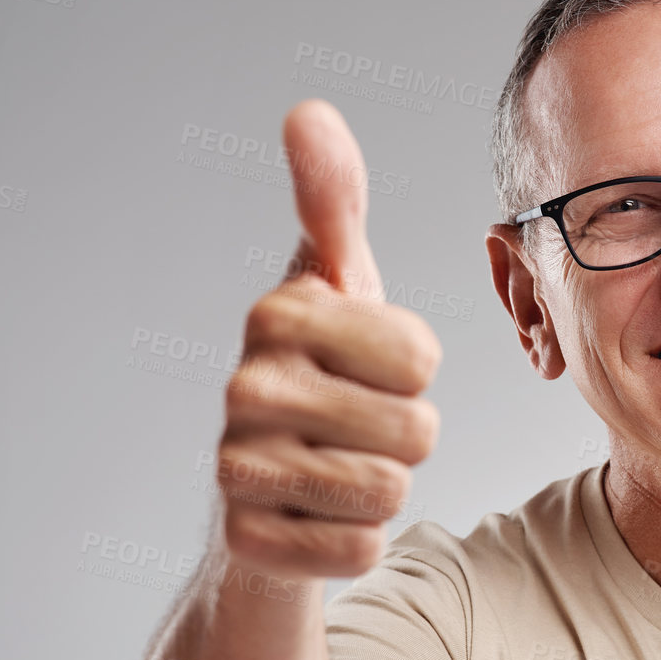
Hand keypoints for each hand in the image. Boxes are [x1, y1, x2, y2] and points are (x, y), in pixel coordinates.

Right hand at [216, 99, 441, 579]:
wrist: (262, 492)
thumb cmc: (319, 373)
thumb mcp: (335, 284)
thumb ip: (333, 201)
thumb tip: (309, 109)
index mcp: (278, 313)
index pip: (423, 357)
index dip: (413, 372)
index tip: (365, 366)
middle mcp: (245, 386)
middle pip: (417, 430)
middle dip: (406, 437)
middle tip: (354, 426)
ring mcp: (237, 469)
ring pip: (392, 492)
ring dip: (383, 488)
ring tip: (334, 468)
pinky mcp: (246, 544)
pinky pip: (360, 550)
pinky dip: (354, 541)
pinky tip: (314, 518)